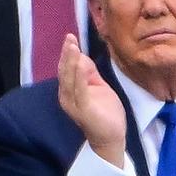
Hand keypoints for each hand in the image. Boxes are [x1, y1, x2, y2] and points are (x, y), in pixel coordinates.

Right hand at [56, 34, 127, 167]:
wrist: (111, 138)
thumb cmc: (104, 113)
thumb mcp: (98, 87)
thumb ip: (89, 73)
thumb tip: (82, 56)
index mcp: (69, 91)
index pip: (65, 69)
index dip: (67, 53)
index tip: (70, 38)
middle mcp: (66, 96)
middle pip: (64, 72)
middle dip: (67, 54)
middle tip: (69, 38)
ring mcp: (74, 104)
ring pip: (69, 79)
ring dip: (70, 62)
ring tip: (72, 46)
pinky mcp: (83, 109)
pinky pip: (80, 90)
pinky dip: (79, 76)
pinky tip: (80, 64)